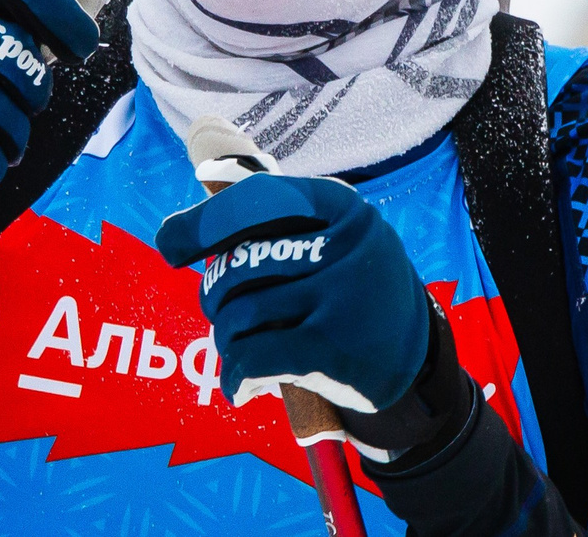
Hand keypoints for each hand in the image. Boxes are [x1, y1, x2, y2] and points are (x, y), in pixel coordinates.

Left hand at [155, 173, 436, 420]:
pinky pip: (253, 358)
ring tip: (240, 354)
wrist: (418, 360)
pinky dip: (235, 378)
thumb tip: (178, 231)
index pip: (254, 201)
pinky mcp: (334, 350)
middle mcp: (347, 244)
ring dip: (226, 342)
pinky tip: (240, 387)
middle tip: (222, 315)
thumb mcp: (336, 242)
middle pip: (238, 264)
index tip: (169, 243)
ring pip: (239, 316)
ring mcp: (343, 297)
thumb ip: (277, 227)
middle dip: (215, 295)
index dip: (202, 222)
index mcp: (343, 206)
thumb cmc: (352, 294)